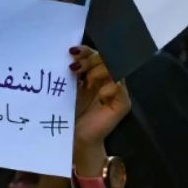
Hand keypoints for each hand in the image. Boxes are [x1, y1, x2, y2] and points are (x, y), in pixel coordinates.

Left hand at [69, 46, 130, 176]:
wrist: (73, 138)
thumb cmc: (67, 113)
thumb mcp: (66, 89)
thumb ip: (70, 72)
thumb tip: (67, 53)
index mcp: (92, 74)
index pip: (95, 53)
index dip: (85, 50)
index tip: (71, 51)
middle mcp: (106, 80)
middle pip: (107, 57)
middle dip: (90, 59)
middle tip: (74, 68)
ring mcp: (116, 92)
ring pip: (116, 68)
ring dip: (98, 70)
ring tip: (85, 82)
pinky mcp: (122, 105)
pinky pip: (121, 88)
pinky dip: (110, 87)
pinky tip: (100, 93)